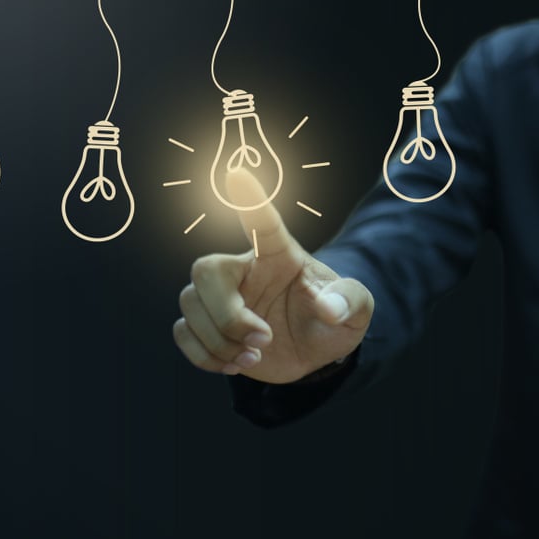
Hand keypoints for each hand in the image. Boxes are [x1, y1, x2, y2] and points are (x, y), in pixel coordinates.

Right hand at [173, 170, 373, 383]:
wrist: (315, 354)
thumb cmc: (332, 319)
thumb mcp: (356, 310)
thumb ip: (350, 301)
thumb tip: (330, 308)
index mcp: (278, 255)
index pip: (262, 223)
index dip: (250, 200)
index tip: (237, 174)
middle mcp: (244, 270)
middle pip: (205, 270)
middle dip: (227, 313)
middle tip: (263, 338)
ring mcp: (222, 299)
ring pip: (189, 305)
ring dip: (219, 341)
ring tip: (253, 357)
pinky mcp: (208, 327)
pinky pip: (182, 332)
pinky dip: (203, 355)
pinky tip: (234, 364)